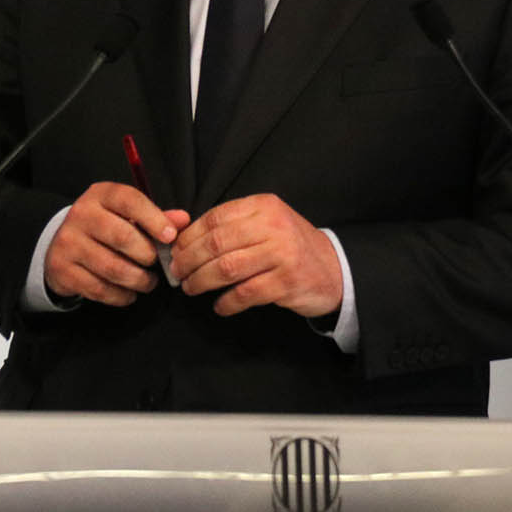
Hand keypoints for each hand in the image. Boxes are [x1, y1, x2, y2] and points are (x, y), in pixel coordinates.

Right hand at [44, 182, 189, 306]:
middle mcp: (81, 215)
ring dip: (138, 280)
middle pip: (122, 237)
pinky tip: (129, 293)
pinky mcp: (62, 270)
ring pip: (113, 268)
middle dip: (147, 255)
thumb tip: (183, 220)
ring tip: (148, 282)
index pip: (129, 201)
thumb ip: (155, 217)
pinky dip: (121, 296)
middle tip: (156, 264)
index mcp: (100, 195)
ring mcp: (68, 243)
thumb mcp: (126, 215)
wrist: (61, 246)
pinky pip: (99, 289)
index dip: (154, 219)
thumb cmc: (104, 227)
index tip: (170, 237)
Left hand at [169, 194, 341, 317]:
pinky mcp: (286, 282)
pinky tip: (220, 306)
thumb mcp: (267, 223)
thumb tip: (185, 240)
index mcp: (263, 206)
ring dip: (201, 281)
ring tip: (191, 288)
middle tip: (177, 273)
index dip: (189, 236)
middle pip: (216, 243)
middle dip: (189, 260)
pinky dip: (226, 302)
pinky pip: (245, 294)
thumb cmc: (291, 246)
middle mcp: (272, 226)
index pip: (215, 218)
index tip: (175, 251)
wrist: (335, 268)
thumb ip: (233, 226)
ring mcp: (281, 254)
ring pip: (227, 268)